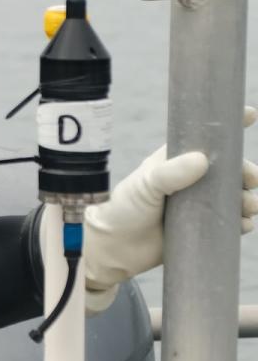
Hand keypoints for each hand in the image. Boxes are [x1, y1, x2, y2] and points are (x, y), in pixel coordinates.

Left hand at [82, 107, 257, 311]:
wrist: (115, 247)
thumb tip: (202, 160)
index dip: (229, 125)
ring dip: (247, 199)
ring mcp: (198, 205)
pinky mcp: (201, 229)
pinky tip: (244, 224)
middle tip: (251, 179)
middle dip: (245, 172)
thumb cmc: (125, 208)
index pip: (205, 137)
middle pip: (229, 170)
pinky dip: (241, 223)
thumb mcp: (146, 185)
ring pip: (233, 197)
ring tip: (249, 206)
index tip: (250, 113)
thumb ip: (171, 173)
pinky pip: (229, 223)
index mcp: (177, 160)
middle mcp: (191, 180)